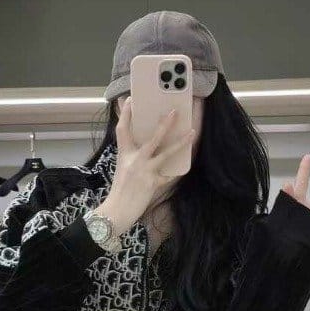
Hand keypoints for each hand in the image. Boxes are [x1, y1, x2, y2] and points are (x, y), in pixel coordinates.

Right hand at [96, 97, 193, 235]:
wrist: (117, 211)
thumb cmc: (119, 190)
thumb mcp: (122, 168)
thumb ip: (131, 156)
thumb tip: (142, 146)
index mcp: (124, 155)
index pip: (122, 130)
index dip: (125, 114)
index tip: (129, 100)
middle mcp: (134, 160)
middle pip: (152, 138)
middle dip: (165, 124)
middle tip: (175, 111)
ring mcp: (145, 172)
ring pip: (166, 154)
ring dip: (180, 142)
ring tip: (192, 132)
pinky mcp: (153, 184)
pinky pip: (168, 176)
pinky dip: (175, 172)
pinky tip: (185, 166)